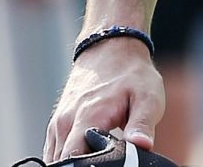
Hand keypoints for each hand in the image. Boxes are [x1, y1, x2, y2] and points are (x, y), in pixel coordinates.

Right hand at [44, 39, 163, 158]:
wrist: (111, 46)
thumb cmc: (132, 74)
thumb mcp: (148, 97)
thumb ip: (143, 125)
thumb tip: (142, 146)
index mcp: (87, 118)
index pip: (72, 160)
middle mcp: (65, 122)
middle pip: (62, 163)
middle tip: (103, 165)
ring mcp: (58, 123)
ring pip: (56, 159)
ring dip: (72, 165)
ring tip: (95, 162)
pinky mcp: (57, 124)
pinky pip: (54, 151)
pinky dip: (66, 159)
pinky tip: (84, 159)